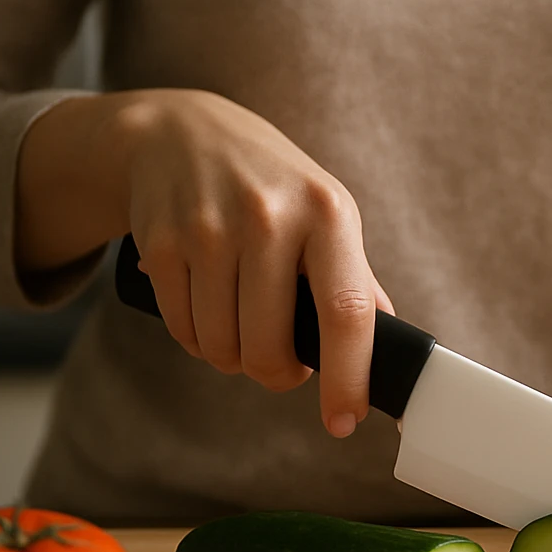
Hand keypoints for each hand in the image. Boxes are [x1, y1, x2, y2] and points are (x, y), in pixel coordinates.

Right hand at [18, 89, 389, 436]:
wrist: (181, 131)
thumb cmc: (270, 185)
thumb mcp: (324, 213)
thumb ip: (354, 280)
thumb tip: (390, 344)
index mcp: (327, 213)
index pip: (346, 313)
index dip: (348, 377)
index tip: (344, 420)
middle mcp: (269, 217)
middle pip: (271, 346)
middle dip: (274, 374)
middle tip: (279, 361)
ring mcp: (210, 228)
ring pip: (222, 347)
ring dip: (231, 356)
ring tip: (239, 322)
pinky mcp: (161, 243)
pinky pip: (183, 330)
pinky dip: (196, 336)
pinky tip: (205, 303)